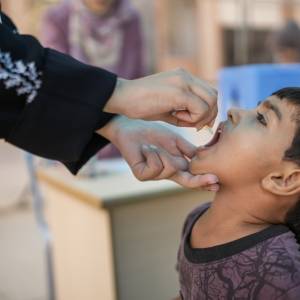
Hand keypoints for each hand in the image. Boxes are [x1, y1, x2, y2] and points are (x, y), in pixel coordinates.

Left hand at [97, 116, 218, 189]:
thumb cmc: (153, 134)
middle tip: (214, 179)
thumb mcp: (175, 141)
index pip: (192, 175)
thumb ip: (189, 151)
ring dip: (163, 153)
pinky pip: (155, 166)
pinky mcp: (142, 174)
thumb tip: (206, 158)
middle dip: (199, 180)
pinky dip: (152, 153)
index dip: (204, 180)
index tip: (218, 183)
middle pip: (186, 181)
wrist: (131, 128)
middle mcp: (167, 173)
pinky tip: (145, 148)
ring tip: (152, 146)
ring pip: (170, 168)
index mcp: (176, 166)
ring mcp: (154, 175)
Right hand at [104, 69, 217, 129]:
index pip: (208, 92)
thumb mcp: (167, 108)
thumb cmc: (141, 105)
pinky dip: (193, 118)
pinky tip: (176, 117)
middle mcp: (186, 76)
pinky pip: (200, 108)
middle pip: (214, 96)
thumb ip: (185, 112)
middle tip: (196, 126)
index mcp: (184, 77)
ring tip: (182, 120)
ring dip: (201, 116)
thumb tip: (200, 123)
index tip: (196, 123)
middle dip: (209, 115)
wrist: (122, 97)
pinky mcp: (179, 92)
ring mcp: (183, 82)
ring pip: (211, 101)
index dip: (207, 110)